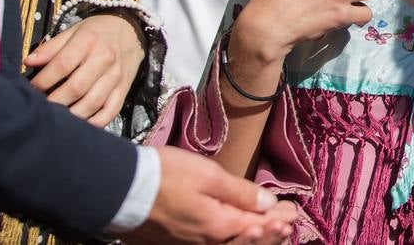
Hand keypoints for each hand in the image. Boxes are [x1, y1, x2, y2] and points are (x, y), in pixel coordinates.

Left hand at [24, 13, 145, 126]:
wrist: (133, 30)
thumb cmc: (97, 32)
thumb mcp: (74, 31)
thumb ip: (51, 47)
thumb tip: (28, 62)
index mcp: (89, 41)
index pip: (62, 65)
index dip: (43, 80)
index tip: (30, 89)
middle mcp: (105, 58)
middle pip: (76, 87)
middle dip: (54, 101)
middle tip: (41, 107)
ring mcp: (116, 76)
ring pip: (93, 102)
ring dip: (72, 114)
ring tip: (57, 117)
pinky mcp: (124, 89)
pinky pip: (111, 111)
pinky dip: (95, 122)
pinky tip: (81, 125)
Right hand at [122, 147, 296, 244]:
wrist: (120, 189)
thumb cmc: (165, 176)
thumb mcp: (208, 175)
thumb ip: (240, 192)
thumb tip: (268, 203)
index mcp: (219, 224)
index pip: (258, 223)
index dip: (278, 217)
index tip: (292, 211)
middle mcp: (208, 241)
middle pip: (247, 239)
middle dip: (270, 230)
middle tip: (288, 222)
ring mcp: (191, 243)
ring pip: (230, 244)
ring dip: (253, 236)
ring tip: (269, 228)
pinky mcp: (177, 242)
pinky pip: (213, 244)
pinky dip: (231, 238)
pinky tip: (235, 230)